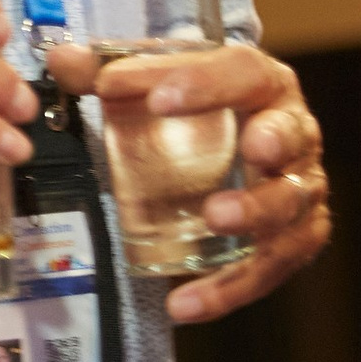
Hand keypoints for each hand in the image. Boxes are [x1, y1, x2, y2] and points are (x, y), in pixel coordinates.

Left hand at [46, 43, 329, 322]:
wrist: (253, 143)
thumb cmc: (208, 111)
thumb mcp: (164, 85)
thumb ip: (110, 73)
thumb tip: (60, 60)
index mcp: (262, 83)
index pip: (242, 72)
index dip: (207, 82)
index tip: (159, 99)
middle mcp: (292, 130)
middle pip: (291, 135)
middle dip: (273, 142)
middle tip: (250, 148)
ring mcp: (300, 187)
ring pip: (291, 204)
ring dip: (257, 213)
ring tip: (213, 221)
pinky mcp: (296, 237)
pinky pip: (272, 266)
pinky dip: (231, 288)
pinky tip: (186, 301)